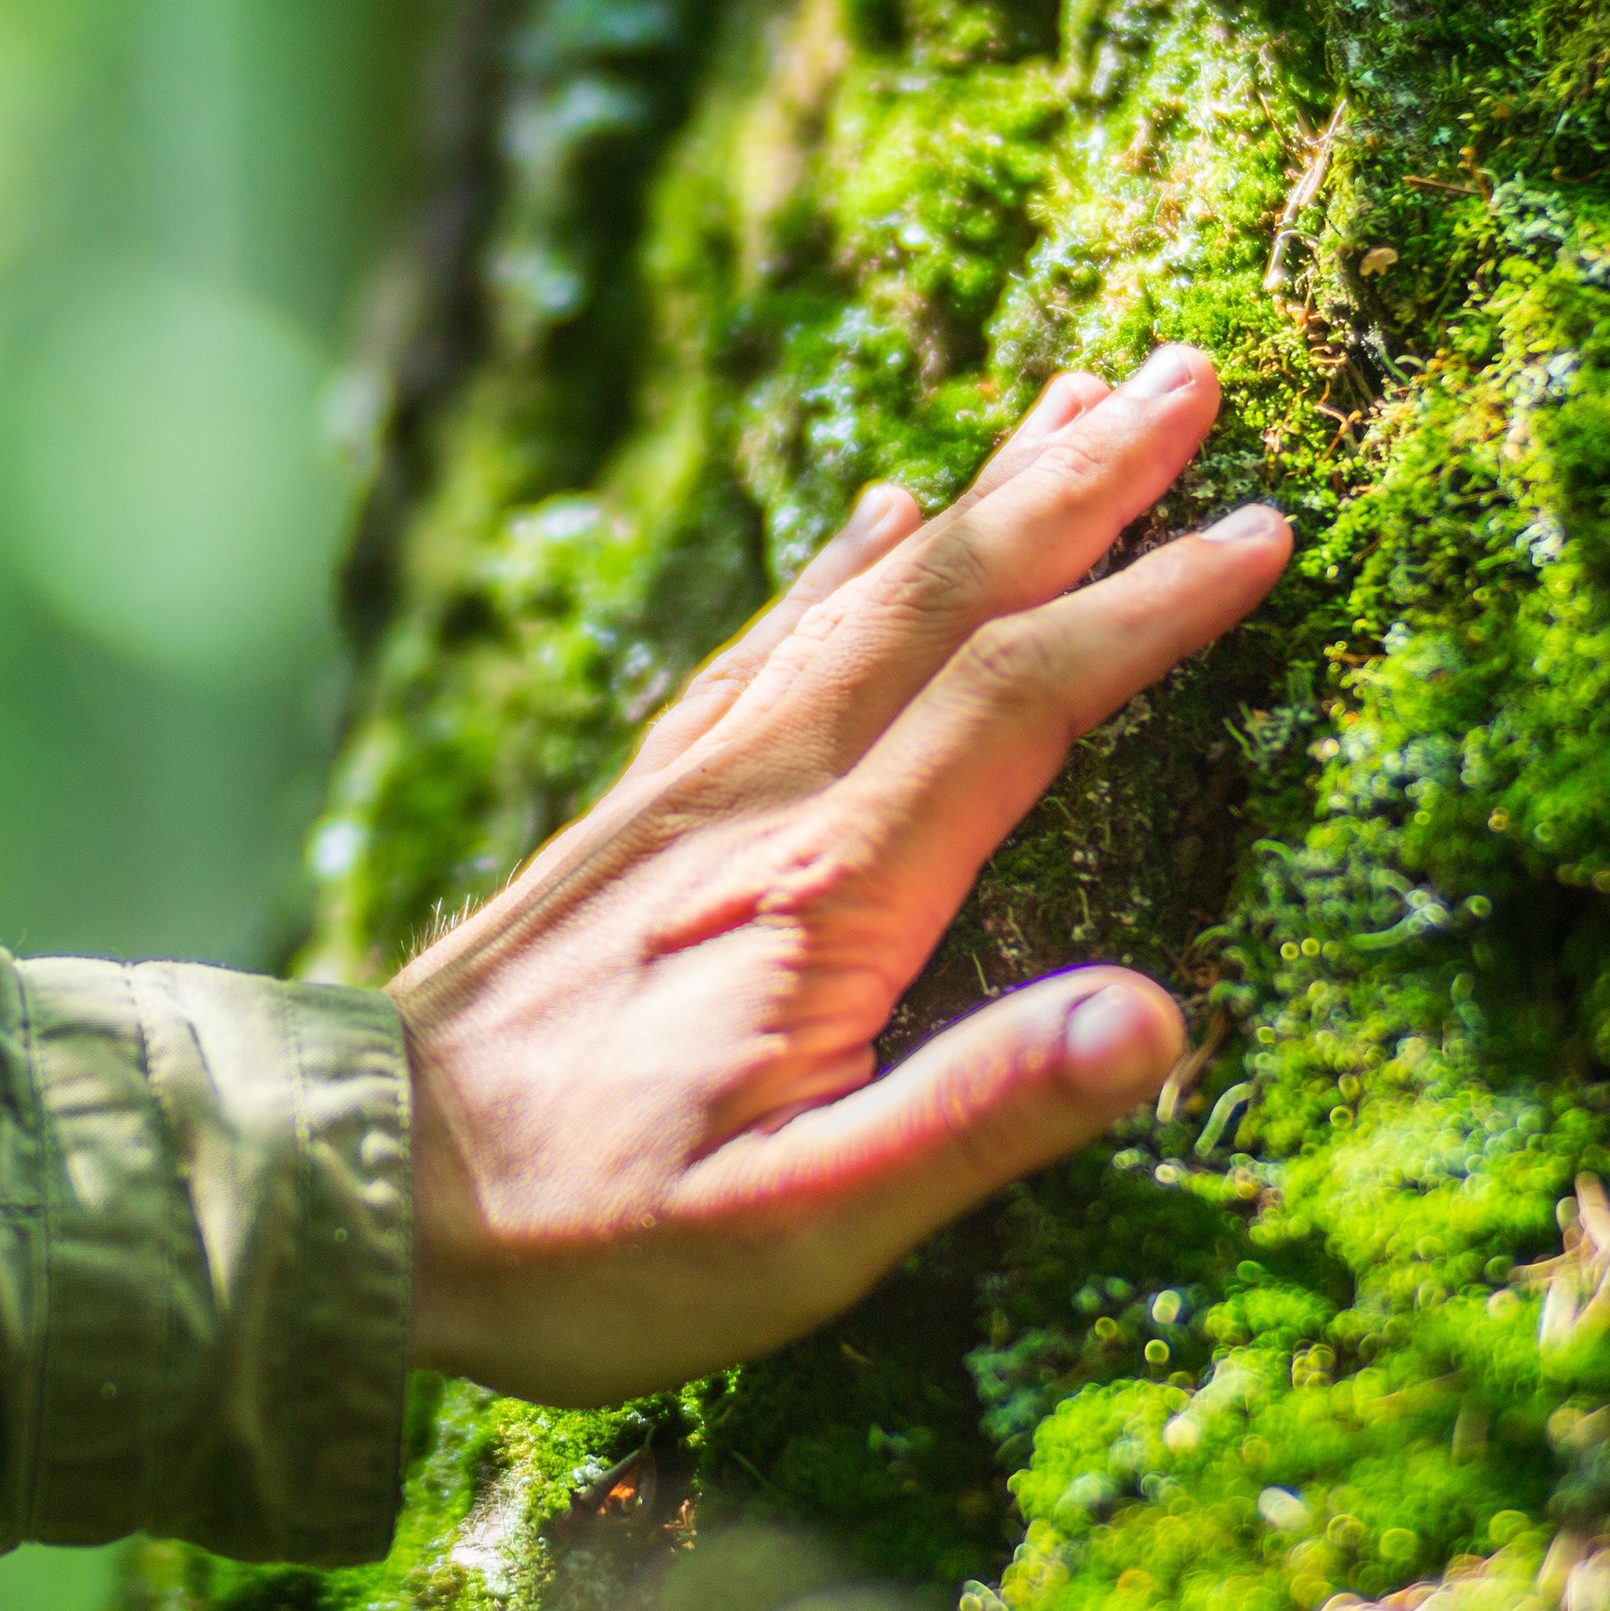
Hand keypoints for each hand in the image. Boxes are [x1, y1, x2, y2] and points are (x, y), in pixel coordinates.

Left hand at [391, 344, 1290, 1403]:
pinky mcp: (645, 803)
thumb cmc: (583, 1239)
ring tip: (1071, 401)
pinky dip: (839, 564)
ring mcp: (696, 784)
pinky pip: (765, 641)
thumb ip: (979, 1117)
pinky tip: (877, 515)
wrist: (346, 1186)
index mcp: (827, 885)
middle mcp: (763, 794)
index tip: (1263, 527)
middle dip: (1080, 480)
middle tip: (1186, 371)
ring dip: (983, 493)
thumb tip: (1160, 1022)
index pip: (1023, 698)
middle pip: (949, 597)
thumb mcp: (798, 1231)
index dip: (1150, 607)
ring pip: (866, 595)